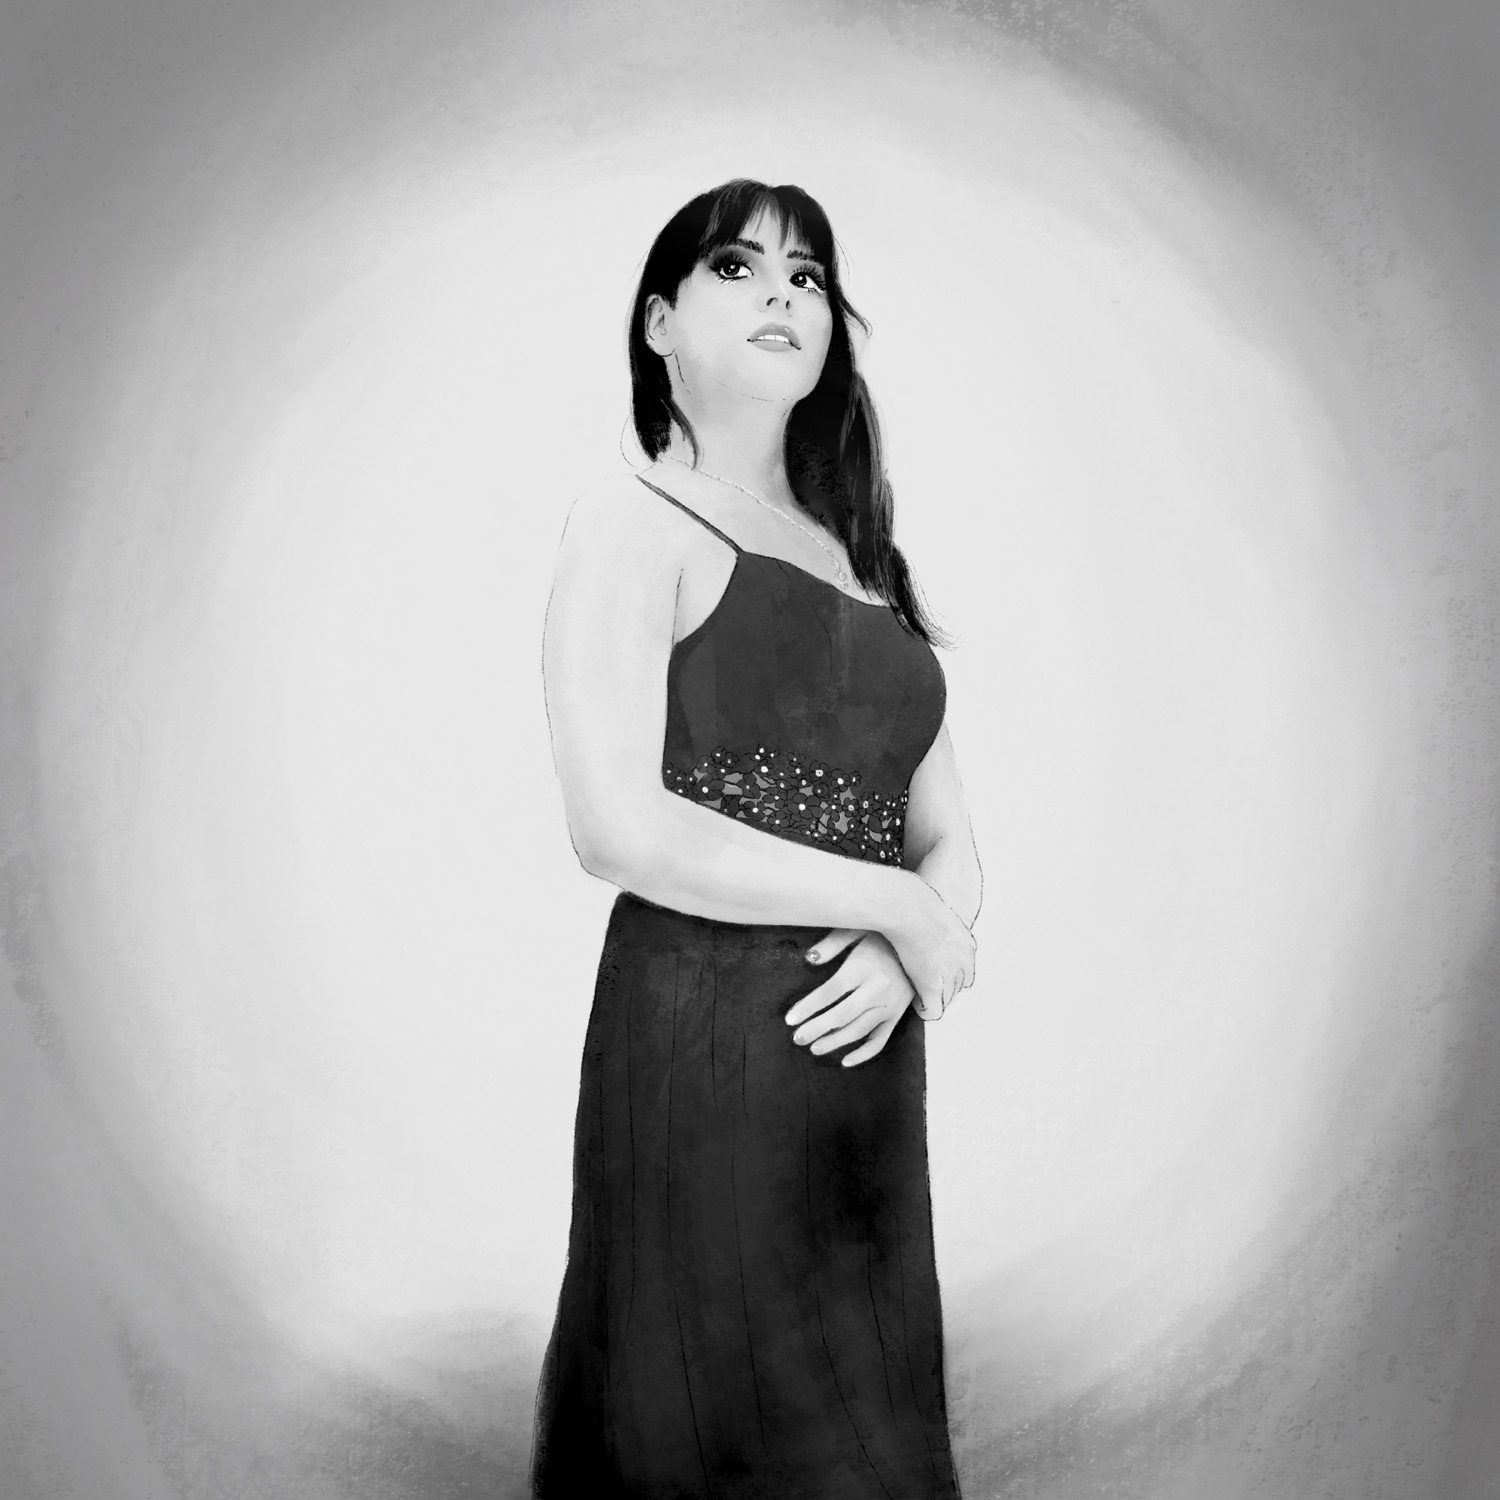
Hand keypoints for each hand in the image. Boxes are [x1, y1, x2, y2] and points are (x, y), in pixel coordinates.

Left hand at [785, 928, 916, 1067]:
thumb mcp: (858, 928)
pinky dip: (864, 1053)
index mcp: (864, 966)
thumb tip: (809, 959)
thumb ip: (833, 943)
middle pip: (842, 1014)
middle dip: (817, 1028)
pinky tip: (845, 1061)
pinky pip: (881, 1040)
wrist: (923, 943)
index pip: (831, 991)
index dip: (809, 1006)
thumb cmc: (883, 935)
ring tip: (814, 1047)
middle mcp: (877, 988)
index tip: (790, 1018)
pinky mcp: (898, 1015)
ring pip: (859, 1030)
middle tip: (797, 1038)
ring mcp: (890, 1005)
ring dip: (835, 1042)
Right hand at [881, 874, 975, 1020]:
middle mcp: (964, 961)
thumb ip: (936, 924)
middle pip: (958, 988)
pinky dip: (923, 1009)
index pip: (965, 972)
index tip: (929, 971)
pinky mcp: (933, 985)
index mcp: (967, 944)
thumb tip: (926, 920)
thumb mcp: (934, 910)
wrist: (904, 904)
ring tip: (915, 991)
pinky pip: (933, 1012)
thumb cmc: (910, 901)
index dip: (946, 975)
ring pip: (946, 1000)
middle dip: (941, 988)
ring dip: (932, 997)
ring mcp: (950, 974)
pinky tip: (913, 1001)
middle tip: (920, 984)